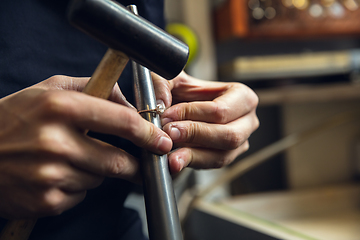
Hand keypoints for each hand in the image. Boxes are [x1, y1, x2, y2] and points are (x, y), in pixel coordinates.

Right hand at [0, 75, 172, 218]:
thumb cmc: (15, 118)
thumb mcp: (50, 90)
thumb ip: (93, 89)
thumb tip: (131, 104)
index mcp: (61, 107)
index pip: (122, 122)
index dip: (148, 134)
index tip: (161, 142)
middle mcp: (55, 142)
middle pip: (118, 162)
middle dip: (129, 163)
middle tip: (128, 160)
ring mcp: (50, 175)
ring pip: (99, 179)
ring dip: (94, 172)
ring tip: (67, 159)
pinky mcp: (45, 200)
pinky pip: (80, 196)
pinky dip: (76, 187)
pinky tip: (54, 175)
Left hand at [152, 71, 258, 173]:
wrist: (176, 107)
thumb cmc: (182, 90)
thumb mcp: (171, 78)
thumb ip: (163, 84)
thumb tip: (161, 103)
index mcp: (242, 96)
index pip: (220, 110)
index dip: (193, 114)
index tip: (168, 115)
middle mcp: (247, 121)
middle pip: (228, 135)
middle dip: (195, 135)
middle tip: (169, 133)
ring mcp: (239, 143)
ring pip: (221, 155)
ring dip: (192, 155)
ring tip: (170, 155)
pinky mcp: (225, 157)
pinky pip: (211, 165)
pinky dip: (191, 163)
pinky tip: (175, 162)